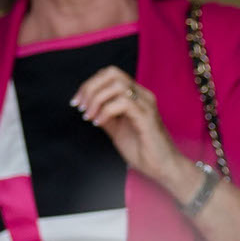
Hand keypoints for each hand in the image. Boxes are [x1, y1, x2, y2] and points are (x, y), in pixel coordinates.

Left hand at [73, 66, 201, 196]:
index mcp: (136, 96)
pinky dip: (106, 111)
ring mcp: (146, 104)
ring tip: (89, 116)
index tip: (77, 102)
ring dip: (97, 99)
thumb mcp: (116, 130)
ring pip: (117, 85)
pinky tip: (99, 122)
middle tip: (81, 106)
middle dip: (90, 87)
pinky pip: (123, 103)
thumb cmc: (143, 150)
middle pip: (112, 73)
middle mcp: (142, 95)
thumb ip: (105, 116)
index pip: (110, 74)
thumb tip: (88, 106)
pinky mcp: (147, 117)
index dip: (89, 84)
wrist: (162, 168)